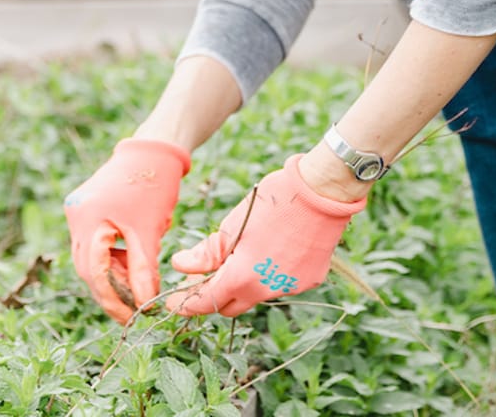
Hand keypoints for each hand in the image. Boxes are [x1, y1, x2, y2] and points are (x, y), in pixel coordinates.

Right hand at [63, 138, 190, 323]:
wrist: (153, 149)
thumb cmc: (154, 185)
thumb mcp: (150, 231)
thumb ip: (143, 269)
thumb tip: (143, 304)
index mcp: (87, 219)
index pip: (94, 271)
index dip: (113, 299)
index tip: (133, 317)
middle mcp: (75, 216)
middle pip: (88, 268)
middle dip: (112, 292)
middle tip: (134, 312)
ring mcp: (78, 212)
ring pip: (91, 258)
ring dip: (113, 276)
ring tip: (138, 288)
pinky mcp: (87, 210)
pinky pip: (95, 245)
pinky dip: (112, 259)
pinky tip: (131, 264)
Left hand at [166, 154, 366, 317]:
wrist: (322, 192)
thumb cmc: (273, 202)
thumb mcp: (233, 224)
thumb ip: (207, 252)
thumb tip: (181, 265)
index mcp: (242, 277)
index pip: (206, 301)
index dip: (186, 304)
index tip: (173, 303)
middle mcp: (266, 291)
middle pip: (232, 305)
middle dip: (215, 295)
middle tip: (205, 275)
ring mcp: (291, 288)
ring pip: (258, 293)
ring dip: (246, 281)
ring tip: (246, 250)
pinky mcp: (309, 281)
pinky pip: (282, 283)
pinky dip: (272, 272)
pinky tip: (275, 248)